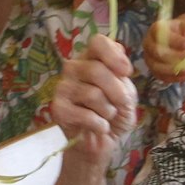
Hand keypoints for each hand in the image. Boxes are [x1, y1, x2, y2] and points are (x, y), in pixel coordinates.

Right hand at [52, 34, 138, 154]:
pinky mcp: (58, 109)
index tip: (126, 72)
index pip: (97, 42)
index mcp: (91, 59)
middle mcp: (74, 69)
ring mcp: (63, 88)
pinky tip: (98, 127)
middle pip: (96, 69)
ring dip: (108, 111)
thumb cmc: (114, 113)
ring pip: (92, 94)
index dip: (113, 55)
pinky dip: (99, 124)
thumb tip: (120, 62)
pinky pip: (85, 114)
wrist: (102, 142)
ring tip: (106, 116)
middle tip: (121, 104)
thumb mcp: (127, 93)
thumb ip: (122, 75)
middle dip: (116, 91)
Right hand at [146, 14, 184, 80]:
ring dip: (174, 70)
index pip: (160, 32)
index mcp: (157, 28)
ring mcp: (149, 57)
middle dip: (175, 56)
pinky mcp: (154, 70)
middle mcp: (149, 42)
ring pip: (157, 66)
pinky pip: (160, 76)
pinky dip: (173, 78)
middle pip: (157, 51)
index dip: (175, 39)